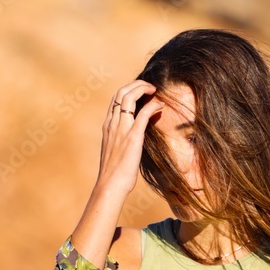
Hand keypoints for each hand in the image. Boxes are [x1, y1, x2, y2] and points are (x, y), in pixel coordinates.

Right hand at [96, 79, 164, 197]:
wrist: (110, 185)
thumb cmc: (114, 172)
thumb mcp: (115, 150)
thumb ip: (121, 139)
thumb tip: (133, 137)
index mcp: (107, 126)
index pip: (115, 99)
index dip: (128, 90)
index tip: (141, 91)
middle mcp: (112, 123)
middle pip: (121, 92)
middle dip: (136, 84)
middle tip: (150, 87)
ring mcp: (121, 129)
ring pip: (129, 97)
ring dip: (143, 88)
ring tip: (154, 90)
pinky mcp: (132, 136)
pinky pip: (143, 113)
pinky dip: (153, 105)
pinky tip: (161, 105)